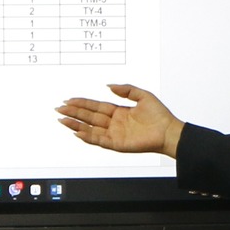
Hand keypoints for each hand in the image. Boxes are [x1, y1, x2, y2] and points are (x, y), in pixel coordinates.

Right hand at [57, 84, 184, 156]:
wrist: (169, 131)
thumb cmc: (160, 115)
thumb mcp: (142, 95)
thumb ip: (126, 89)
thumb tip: (109, 86)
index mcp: (119, 112)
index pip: (95, 107)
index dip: (82, 103)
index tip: (69, 99)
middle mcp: (114, 123)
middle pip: (89, 117)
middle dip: (74, 112)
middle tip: (59, 108)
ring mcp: (114, 134)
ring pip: (90, 128)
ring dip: (76, 124)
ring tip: (63, 119)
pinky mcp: (117, 144)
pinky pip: (99, 140)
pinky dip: (88, 137)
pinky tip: (78, 132)